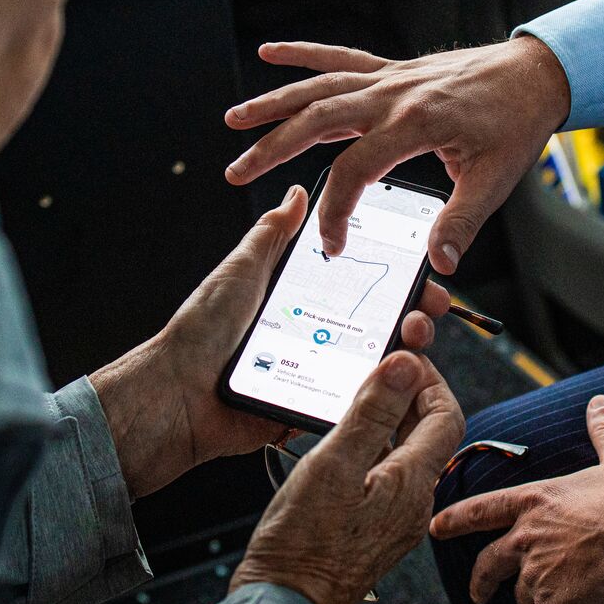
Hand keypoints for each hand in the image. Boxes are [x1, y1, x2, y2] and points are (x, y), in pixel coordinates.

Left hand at [90, 186, 452, 500]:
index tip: (422, 275)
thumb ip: (272, 235)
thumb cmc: (201, 333)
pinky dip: (383, 392)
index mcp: (301, 302)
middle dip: (412, 317)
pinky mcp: (313, 409)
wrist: (178, 396)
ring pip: (377, 366)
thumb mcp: (241, 270)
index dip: (396, 282)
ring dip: (405, 352)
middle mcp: (316, 337)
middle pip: (379, 327)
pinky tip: (399, 377)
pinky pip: (357, 403)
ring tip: (414, 338)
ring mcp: (319, 375)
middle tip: (425, 311)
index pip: (362, 288)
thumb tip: (296, 194)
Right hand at [223, 36, 571, 273]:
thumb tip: (442, 263)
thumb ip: (462, 221)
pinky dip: (303, 53)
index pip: (355, 171)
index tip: (330, 243)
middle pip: (317, 120)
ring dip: (273, 103)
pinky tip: (270, 52)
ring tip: (234, 120)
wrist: (535, 74)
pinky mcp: (392, 70)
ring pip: (319, 87)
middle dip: (271, 147)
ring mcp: (389, 78)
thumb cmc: (515, 126)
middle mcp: (394, 95)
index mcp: (415, 124)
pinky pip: (340, 58)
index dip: (335, 211)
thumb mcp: (494, 179)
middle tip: (235, 172)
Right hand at [231, 351, 465, 603]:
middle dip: (409, 396)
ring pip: (405, 454)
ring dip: (388, 420)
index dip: (429, 380)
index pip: (446, 416)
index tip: (402, 357)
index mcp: (413, 483)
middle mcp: (413, 502)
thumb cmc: (303, 543)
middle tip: (379, 370)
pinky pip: (386, 476)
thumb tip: (406, 364)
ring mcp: (394, 518)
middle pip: (428, 434)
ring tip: (356, 398)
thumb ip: (372, 413)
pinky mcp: (373, 529)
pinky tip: (344, 441)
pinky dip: (373, 448)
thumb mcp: (334, 465)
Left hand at [430, 395, 603, 603]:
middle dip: (481, 582)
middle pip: (488, 565)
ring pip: (521, 598)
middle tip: (480, 594)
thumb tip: (601, 402)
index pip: (481, 510)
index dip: (454, 520)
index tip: (434, 529)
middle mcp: (528, 538)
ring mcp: (538, 575)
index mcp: (536, 501)